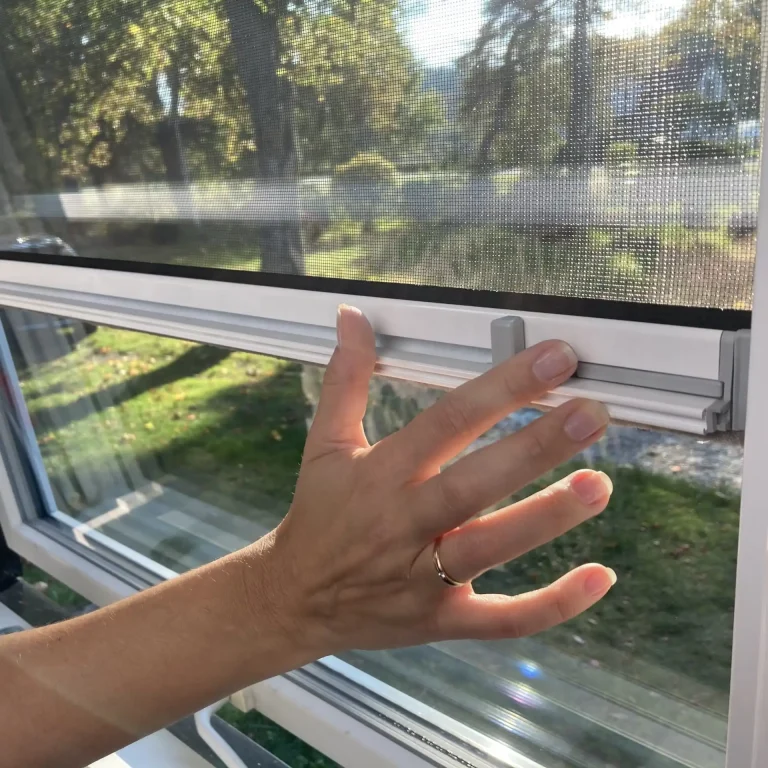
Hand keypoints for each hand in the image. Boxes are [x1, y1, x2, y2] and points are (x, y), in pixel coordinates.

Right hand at [262, 305, 614, 656]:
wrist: (295, 599)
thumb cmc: (319, 515)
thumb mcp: (325, 443)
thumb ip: (346, 378)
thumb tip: (352, 317)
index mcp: (381, 474)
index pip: (447, 422)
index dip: (501, 388)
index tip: (553, 359)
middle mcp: (403, 523)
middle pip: (474, 483)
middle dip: (535, 447)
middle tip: (591, 413)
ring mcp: (423, 577)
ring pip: (490, 548)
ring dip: (545, 518)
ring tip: (598, 485)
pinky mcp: (440, 621)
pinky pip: (501, 620)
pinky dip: (552, 606)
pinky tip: (600, 578)